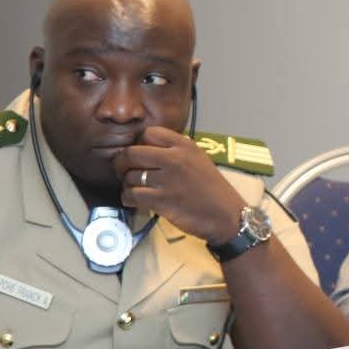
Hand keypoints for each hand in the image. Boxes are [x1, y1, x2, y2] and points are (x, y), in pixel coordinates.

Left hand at [113, 126, 243, 245]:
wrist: (226, 215)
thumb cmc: (213, 189)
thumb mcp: (199, 159)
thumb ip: (176, 150)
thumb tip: (148, 148)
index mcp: (185, 146)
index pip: (149, 133)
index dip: (139, 143)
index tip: (140, 154)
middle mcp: (174, 159)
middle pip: (132, 153)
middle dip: (122, 163)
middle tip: (124, 170)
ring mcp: (167, 180)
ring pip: (130, 176)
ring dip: (127, 183)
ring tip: (134, 188)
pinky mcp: (161, 201)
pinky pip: (132, 194)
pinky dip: (128, 198)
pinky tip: (133, 200)